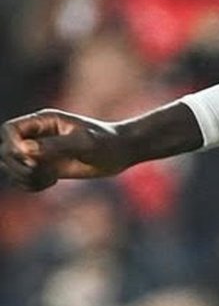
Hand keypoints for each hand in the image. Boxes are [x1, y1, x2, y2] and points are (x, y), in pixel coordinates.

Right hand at [1, 110, 134, 190]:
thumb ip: (57, 145)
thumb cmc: (107, 142)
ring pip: (11, 167)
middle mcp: (36, 135)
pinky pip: (23, 179)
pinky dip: (31, 184)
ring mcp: (39, 152)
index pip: (9, 130)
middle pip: (4, 150)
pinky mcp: (44, 167)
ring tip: (49, 178)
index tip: (29, 158)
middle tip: (40, 170)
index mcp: (43, 121)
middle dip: (17, 165)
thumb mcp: (85, 143)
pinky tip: (52, 182)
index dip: (11, 145)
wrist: (121, 152)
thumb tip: (26, 150)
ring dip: (24, 177)